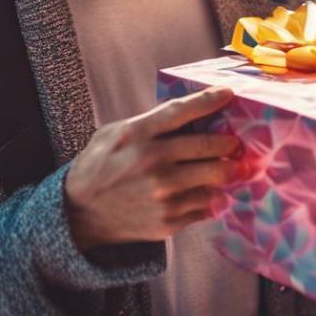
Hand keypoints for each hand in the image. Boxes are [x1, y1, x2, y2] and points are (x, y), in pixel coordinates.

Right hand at [63, 86, 242, 249]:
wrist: (80, 212)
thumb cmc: (99, 165)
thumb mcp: (115, 133)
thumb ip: (149, 122)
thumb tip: (190, 113)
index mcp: (139, 135)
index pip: (182, 112)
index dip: (209, 100)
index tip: (228, 94)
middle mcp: (154, 163)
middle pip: (209, 147)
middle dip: (229, 143)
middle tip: (235, 143)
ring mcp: (163, 194)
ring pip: (214, 179)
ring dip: (225, 172)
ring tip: (229, 167)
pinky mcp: (169, 220)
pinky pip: (206, 206)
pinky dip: (211, 197)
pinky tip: (208, 191)